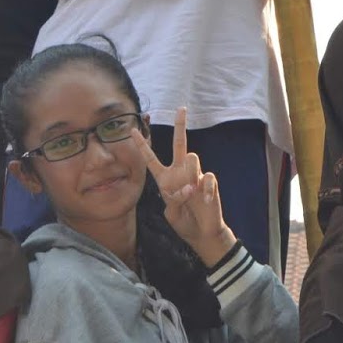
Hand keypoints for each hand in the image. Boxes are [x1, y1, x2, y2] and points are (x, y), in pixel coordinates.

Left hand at [139, 108, 234, 265]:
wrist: (203, 234)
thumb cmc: (184, 222)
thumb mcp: (171, 213)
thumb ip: (174, 199)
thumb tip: (188, 187)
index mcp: (165, 179)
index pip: (151, 159)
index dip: (142, 146)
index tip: (132, 130)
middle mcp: (180, 172)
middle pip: (180, 144)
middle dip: (180, 125)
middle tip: (181, 108)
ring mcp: (196, 175)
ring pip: (192, 157)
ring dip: (190, 174)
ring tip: (191, 193)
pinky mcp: (209, 182)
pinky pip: (207, 177)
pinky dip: (205, 189)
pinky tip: (205, 199)